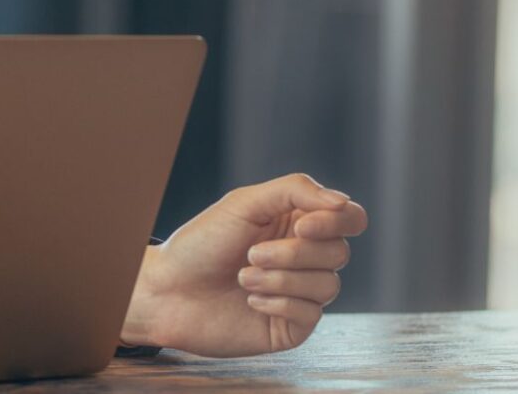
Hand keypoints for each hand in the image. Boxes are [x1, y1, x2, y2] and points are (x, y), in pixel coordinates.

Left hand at [120, 173, 366, 356]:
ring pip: (328, 284)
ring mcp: (301, 293)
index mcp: (299, 223)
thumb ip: (296, 191)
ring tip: (243, 277)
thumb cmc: (202, 243)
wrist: (168, 290)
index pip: (350, 218)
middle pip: (339, 252)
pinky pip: (311, 313)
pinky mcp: (291, 326)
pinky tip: (250, 299)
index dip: (336, 222)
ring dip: (281, 279)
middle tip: (251, 253)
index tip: (301, 226)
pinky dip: (279, 302)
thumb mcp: (246, 203)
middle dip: (293, 253)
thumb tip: (343, 202)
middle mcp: (306, 258)